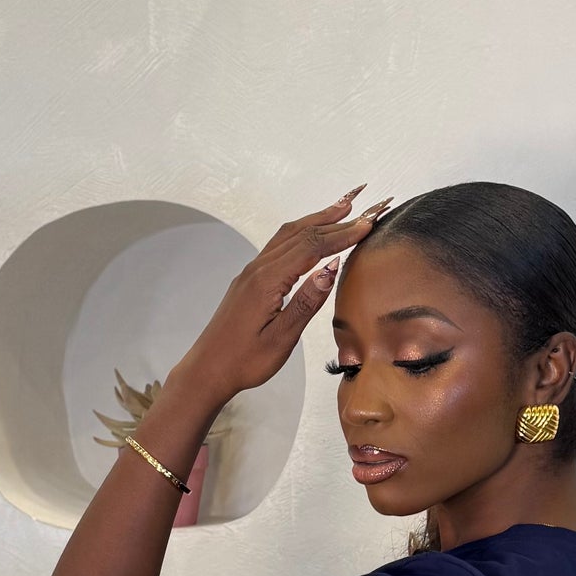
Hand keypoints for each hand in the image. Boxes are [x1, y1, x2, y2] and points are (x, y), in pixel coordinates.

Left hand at [168, 187, 391, 408]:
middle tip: (362, 207)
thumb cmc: (244, 360)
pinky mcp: (250, 280)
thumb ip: (307, 303)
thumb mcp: (281, 338)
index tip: (367, 226)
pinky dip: (301, 234)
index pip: (311, 247)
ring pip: (288, 235)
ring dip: (316, 220)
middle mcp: (258, 269)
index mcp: (267, 281)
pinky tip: (310, 235)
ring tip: (341, 209)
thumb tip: (331, 268)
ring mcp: (252, 272)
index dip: (341, 235)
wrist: (208, 369)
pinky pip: (278, 246)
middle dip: (333, 219)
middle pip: (300, 233)